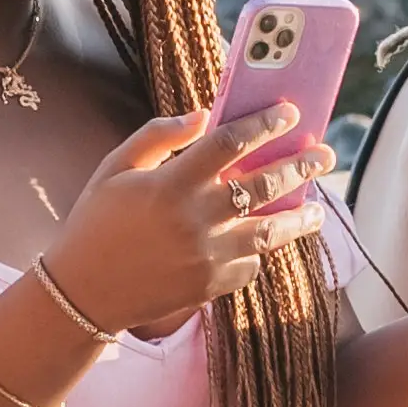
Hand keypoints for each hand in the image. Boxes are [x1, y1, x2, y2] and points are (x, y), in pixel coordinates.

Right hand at [39, 105, 321, 341]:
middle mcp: (195, 220)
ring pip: (269, 232)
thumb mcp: (115, 168)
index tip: (289, 114)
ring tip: (318, 208)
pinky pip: (249, 264)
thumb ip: (158, 136)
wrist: (83, 292)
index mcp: (170, 184)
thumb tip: (203, 114)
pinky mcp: (210, 286)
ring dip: (299, 217)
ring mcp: (207, 257)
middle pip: (262, 185)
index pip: (229, 143)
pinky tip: (267, 241)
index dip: (263, 125)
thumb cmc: (96, 222)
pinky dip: (259, 251)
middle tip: (324, 155)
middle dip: (299, 166)